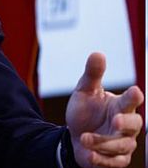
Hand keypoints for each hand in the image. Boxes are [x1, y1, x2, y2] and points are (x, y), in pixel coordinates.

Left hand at [66, 52, 143, 166]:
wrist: (75, 136)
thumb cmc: (85, 111)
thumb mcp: (84, 91)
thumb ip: (92, 75)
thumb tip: (97, 53)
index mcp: (121, 106)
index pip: (131, 101)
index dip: (133, 97)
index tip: (135, 91)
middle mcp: (126, 125)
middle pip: (134, 125)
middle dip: (126, 124)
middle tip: (115, 121)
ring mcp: (123, 143)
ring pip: (122, 145)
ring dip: (103, 142)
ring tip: (84, 137)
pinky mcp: (116, 159)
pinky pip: (114, 162)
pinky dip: (101, 159)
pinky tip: (89, 154)